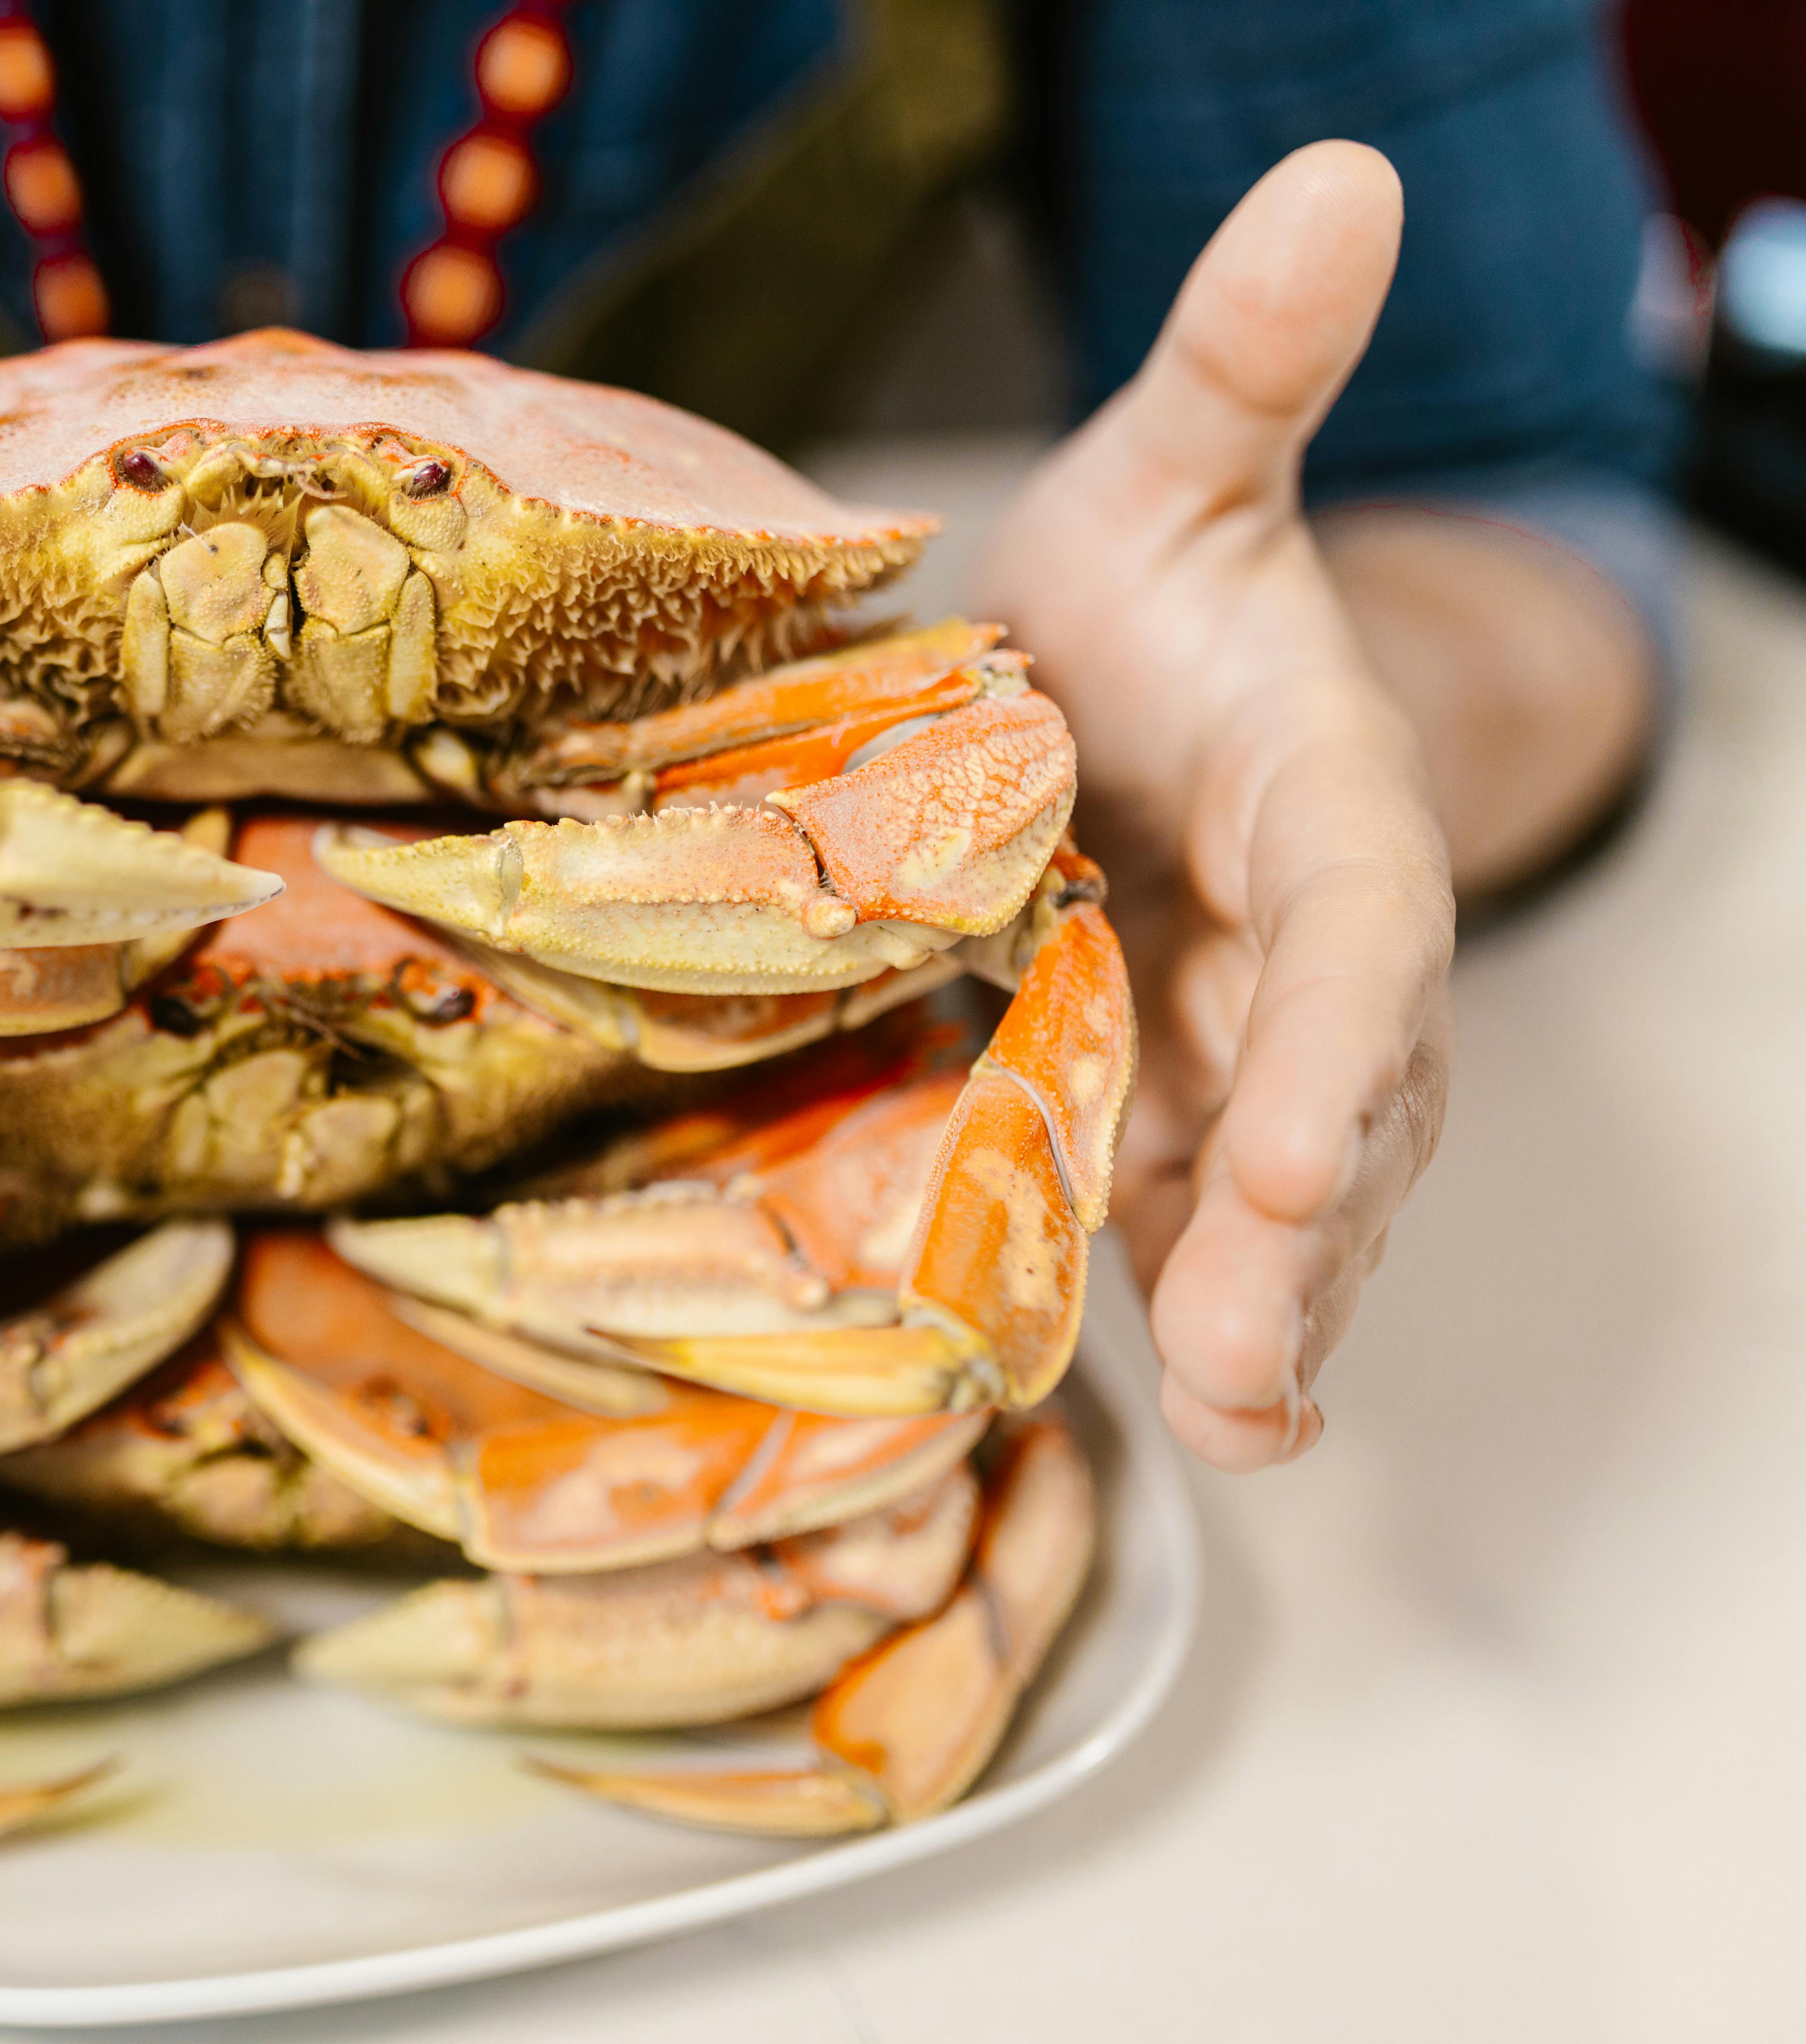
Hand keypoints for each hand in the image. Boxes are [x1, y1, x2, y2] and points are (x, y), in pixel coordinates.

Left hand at [975, 142, 1455, 1470]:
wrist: (1118, 689)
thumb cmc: (1149, 590)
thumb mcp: (1174, 471)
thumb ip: (1244, 365)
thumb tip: (1332, 180)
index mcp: (1328, 804)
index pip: (1360, 934)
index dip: (1345, 1044)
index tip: (1311, 1156)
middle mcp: (1312, 953)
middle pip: (1340, 1105)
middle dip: (1309, 1237)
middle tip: (1255, 1364)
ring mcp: (1248, 1048)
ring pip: (1281, 1200)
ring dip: (1259, 1315)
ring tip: (1234, 1429)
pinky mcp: (1173, 1105)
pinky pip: (1192, 1221)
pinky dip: (1184, 1308)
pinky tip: (1182, 1413)